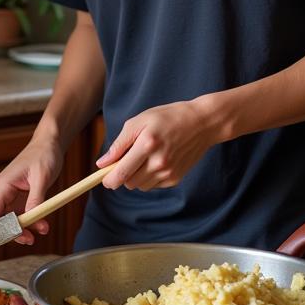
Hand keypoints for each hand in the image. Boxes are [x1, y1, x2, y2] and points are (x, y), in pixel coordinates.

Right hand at [0, 136, 63, 247]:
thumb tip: (30, 218)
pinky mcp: (22, 196)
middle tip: (29, 240)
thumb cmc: (43, 154)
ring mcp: (12, 194)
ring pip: (12, 220)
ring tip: (40, 232)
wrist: (50, 144)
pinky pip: (23, 214)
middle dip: (12, 233)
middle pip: (0, 220)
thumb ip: (35, 199)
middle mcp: (4, 191)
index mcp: (3, 185)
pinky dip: (32, 222)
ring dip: (25, 229)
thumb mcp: (41, 177)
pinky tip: (43, 225)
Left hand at [98, 99, 220, 190]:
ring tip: (144, 157)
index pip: (122, 173)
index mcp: (147, 145)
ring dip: (135, 177)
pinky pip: (153, 185)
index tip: (103, 179)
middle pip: (129, 183)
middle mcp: (159, 162)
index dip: (108, 179)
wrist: (202, 123)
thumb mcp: (139, 121)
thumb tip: (102, 163)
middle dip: (122, 175)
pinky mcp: (176, 178)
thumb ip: (119, 144)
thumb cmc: (167, 118)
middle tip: (125, 160)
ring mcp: (169, 173)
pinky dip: (149, 177)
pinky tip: (156, 160)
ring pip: (140, 186)